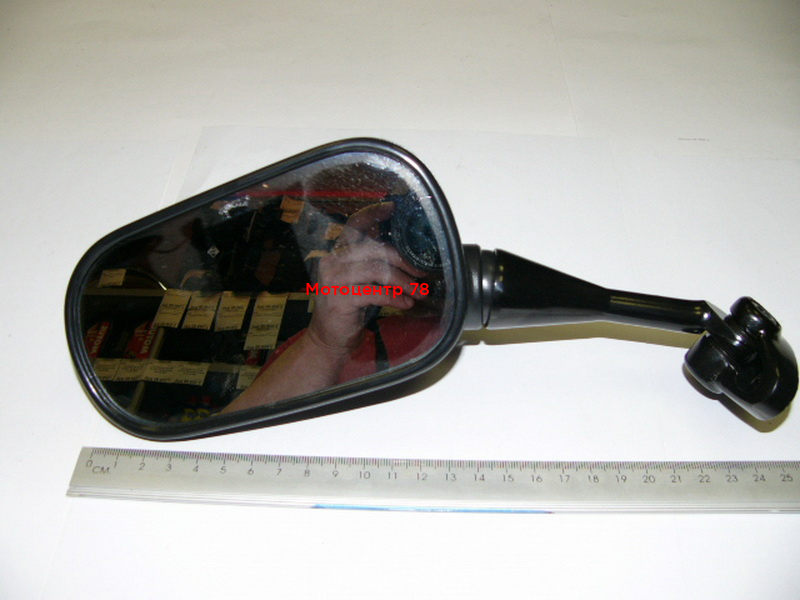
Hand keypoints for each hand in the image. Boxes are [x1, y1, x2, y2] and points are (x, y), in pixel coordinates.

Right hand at [307, 202, 426, 353]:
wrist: (328, 340)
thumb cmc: (348, 309)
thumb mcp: (360, 281)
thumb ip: (373, 263)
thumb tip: (403, 251)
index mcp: (337, 253)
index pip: (354, 226)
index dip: (373, 214)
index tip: (393, 208)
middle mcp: (332, 262)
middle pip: (375, 249)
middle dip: (403, 260)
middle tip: (421, 273)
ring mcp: (334, 279)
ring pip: (378, 271)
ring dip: (403, 282)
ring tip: (418, 292)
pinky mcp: (340, 299)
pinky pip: (375, 293)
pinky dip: (395, 298)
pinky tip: (406, 304)